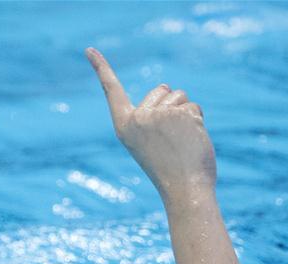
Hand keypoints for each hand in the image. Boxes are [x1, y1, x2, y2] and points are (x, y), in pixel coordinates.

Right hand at [85, 47, 216, 207]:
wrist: (183, 189)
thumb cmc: (168, 169)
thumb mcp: (149, 142)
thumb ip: (152, 117)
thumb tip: (165, 89)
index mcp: (124, 126)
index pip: (111, 91)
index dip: (101, 68)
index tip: (89, 49)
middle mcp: (137, 118)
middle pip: (160, 90)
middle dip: (171, 105)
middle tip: (171, 137)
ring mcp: (157, 115)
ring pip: (179, 96)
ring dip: (186, 113)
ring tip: (181, 140)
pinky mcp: (179, 114)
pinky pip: (194, 107)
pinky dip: (198, 121)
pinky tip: (191, 141)